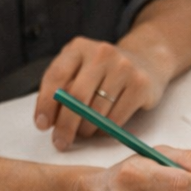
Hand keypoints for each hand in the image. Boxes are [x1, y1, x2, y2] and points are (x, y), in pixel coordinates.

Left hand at [34, 37, 173, 150]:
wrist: (147, 61)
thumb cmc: (106, 72)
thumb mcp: (81, 71)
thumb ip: (65, 89)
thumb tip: (51, 121)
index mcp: (79, 47)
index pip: (56, 77)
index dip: (46, 104)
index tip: (42, 125)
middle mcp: (101, 53)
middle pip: (77, 96)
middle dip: (66, 124)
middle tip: (61, 142)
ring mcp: (124, 68)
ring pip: (98, 110)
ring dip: (87, 129)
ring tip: (85, 132)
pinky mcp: (140, 85)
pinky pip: (117, 117)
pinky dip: (106, 129)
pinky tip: (103, 128)